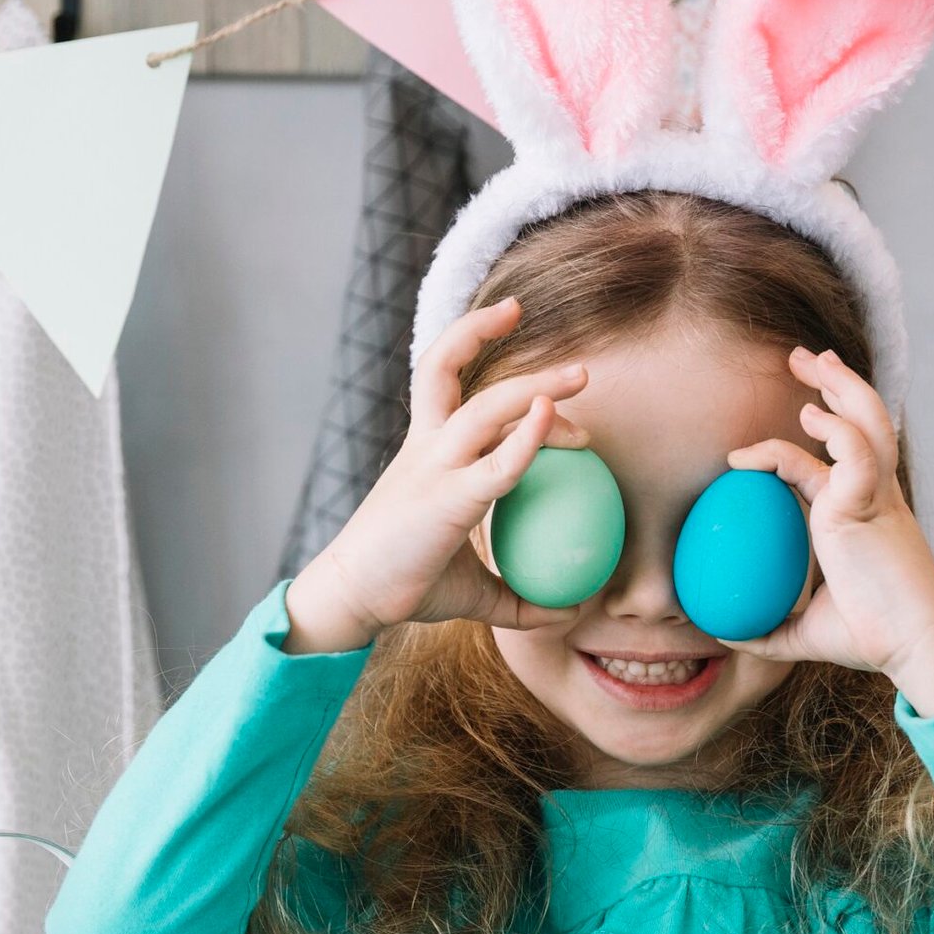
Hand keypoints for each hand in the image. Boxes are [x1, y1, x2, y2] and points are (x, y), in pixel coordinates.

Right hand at [285, 298, 590, 653]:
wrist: (352, 600)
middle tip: (561, 348)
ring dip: (535, 385)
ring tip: (581, 375)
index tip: (514, 323)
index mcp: (425, 449)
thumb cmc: (407, 587)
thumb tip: (571, 610)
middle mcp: (427, 446)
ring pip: (483, 405)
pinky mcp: (447, 500)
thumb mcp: (474, 589)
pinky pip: (497, 463)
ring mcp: (434, 468)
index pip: (443, 378)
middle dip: (491, 334)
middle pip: (451, 369)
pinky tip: (553, 418)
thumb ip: (520, 596)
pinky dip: (528, 437)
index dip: (471, 340)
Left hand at [725, 347, 933, 718]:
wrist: (915, 642)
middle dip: (836, 383)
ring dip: (838, 384)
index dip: (829, 426)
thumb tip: (725, 634)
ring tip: (808, 360)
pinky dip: (831, 429)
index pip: (848, 454)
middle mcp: (875, 495)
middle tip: (804, 359)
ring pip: (865, 421)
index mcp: (867, 513)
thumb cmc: (872, 637)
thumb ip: (768, 627)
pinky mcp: (868, 502)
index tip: (803, 411)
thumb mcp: (807, 632)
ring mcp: (875, 494)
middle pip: (863, 421)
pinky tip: (806, 419)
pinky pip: (852, 451)